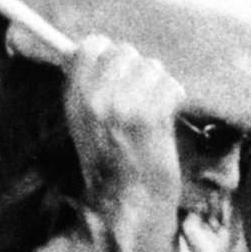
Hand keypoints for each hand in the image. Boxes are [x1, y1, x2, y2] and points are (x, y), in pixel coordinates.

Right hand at [58, 32, 188, 251]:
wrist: (129, 206)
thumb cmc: (113, 166)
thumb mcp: (87, 124)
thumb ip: (92, 88)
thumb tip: (101, 49)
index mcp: (75, 100)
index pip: (90, 46)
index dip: (108, 52)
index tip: (119, 69)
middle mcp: (96, 99)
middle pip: (125, 51)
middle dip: (138, 70)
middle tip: (141, 98)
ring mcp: (124, 107)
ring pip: (152, 67)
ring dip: (158, 86)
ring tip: (153, 114)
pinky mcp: (152, 117)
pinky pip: (171, 86)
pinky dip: (174, 100)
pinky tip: (167, 120)